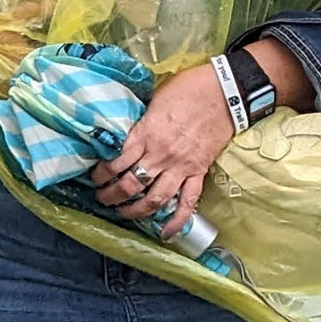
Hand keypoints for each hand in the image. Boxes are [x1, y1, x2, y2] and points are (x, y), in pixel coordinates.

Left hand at [89, 62, 245, 237]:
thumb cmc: (189, 88)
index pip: (116, 162)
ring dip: (134, 210)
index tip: (95, 177)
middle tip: (101, 199)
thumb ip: (141, 122)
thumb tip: (126, 133)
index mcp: (146, 135)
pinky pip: (187, 202)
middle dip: (110, 196)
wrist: (225, 91)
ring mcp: (180, 167)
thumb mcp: (155, 100)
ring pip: (153, 199)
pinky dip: (176, 220)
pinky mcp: (198, 172)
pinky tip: (164, 233)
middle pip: (129, 185)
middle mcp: (160, 155)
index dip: (101, 174)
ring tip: (121, 213)